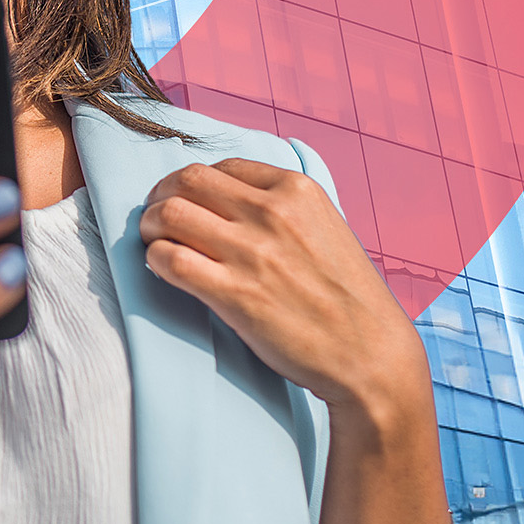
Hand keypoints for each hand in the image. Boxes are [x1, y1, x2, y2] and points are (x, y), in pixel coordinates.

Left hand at [137, 158, 429, 422]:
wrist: (372, 357)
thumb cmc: (349, 299)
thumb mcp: (327, 229)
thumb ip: (283, 208)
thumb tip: (227, 201)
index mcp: (297, 190)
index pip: (221, 166)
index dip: (194, 184)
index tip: (187, 202)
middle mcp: (273, 213)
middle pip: (186, 180)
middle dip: (162, 196)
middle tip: (157, 220)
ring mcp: (253, 252)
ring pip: (170, 214)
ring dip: (151, 227)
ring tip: (157, 244)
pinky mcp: (235, 293)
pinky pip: (170, 259)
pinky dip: (157, 261)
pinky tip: (165, 271)